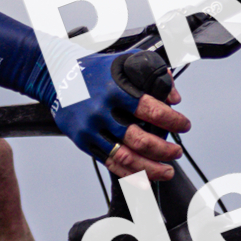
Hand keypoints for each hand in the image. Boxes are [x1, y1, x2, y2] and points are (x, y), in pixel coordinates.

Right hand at [50, 47, 190, 174]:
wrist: (56, 76)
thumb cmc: (93, 69)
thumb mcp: (124, 61)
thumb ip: (152, 73)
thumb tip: (173, 97)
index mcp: (115, 89)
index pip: (151, 110)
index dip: (172, 120)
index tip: (183, 125)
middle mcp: (102, 111)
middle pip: (139, 139)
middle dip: (164, 149)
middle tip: (176, 151)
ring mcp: (91, 129)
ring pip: (125, 157)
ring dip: (150, 168)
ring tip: (167, 171)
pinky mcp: (83, 141)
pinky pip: (109, 162)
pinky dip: (129, 174)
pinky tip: (144, 179)